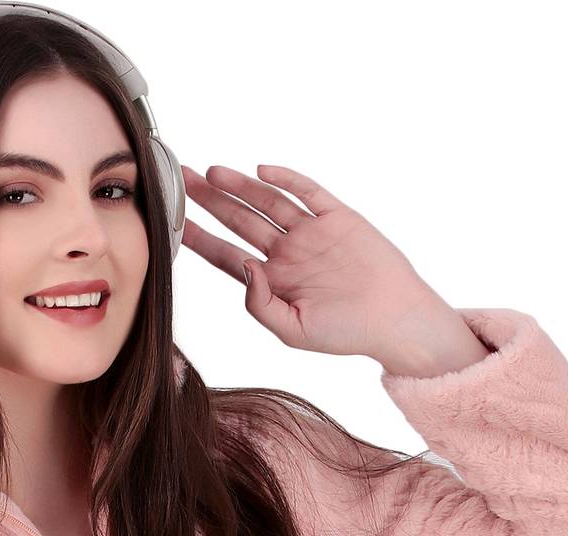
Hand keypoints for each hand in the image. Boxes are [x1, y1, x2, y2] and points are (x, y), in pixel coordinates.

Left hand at [180, 161, 445, 362]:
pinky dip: (286, 179)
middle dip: (209, 201)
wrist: (395, 319)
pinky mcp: (338, 216)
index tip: (172, 224)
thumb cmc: (346, 333)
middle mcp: (287, 252)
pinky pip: (307, 192)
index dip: (199, 239)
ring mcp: (311, 232)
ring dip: (239, 187)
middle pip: (239, 221)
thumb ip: (261, 304)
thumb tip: (243, 268)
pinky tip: (260, 171)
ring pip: (267, 202)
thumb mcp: (292, 330)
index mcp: (273, 281)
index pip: (226, 255)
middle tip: (180, 179)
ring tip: (210, 172)